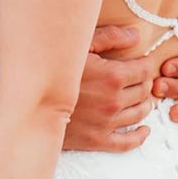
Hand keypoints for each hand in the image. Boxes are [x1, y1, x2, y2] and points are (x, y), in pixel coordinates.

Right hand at [63, 26, 156, 152]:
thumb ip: (109, 37)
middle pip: (144, 91)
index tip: (140, 62)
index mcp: (112, 76)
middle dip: (143, 82)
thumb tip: (135, 36)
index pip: (146, 70)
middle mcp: (113, 101)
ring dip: (143, 103)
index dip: (145, 64)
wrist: (31, 99)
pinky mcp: (97, 140)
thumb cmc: (55, 68)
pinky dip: (139, 136)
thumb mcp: (80, 45)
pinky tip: (143, 129)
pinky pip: (127, 142)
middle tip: (136, 78)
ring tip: (137, 96)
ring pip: (139, 113)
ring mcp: (106, 123)